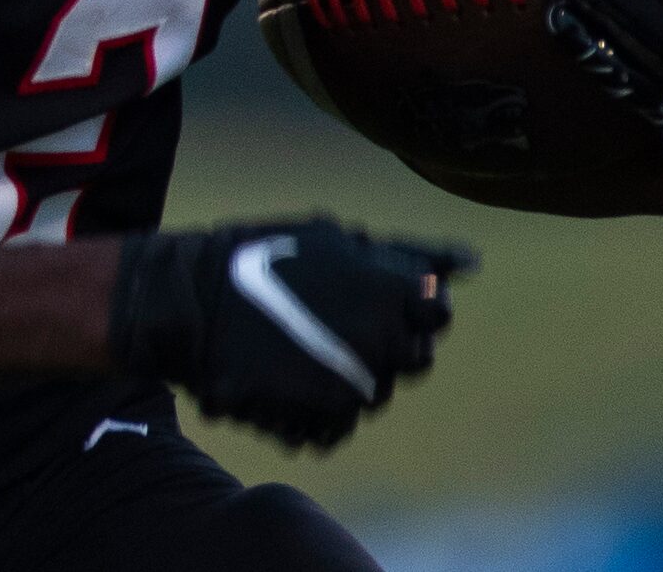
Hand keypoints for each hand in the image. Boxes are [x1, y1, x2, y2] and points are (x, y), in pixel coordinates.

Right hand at [109, 218, 473, 448]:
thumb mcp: (334, 239)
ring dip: (349, 371)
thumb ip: (407, 254)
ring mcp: (355, 385)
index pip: (437, 315)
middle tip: (335, 321)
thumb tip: (471, 263)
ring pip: (377, 391)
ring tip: (303, 344)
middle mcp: (384, 342)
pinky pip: (343, 422)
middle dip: (383, 342)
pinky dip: (321, 405)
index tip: (377, 300)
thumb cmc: (264, 258)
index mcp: (393, 293)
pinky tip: (290, 376)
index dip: (411, 308)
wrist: (191, 304)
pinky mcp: (323, 418)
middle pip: (412, 359)